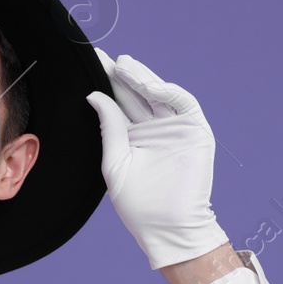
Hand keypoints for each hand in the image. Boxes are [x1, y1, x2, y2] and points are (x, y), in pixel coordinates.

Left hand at [86, 49, 228, 268]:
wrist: (167, 228)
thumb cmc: (139, 204)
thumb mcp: (115, 163)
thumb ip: (109, 128)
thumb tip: (94, 96)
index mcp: (132, 135)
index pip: (117, 101)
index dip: (105, 82)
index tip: (87, 63)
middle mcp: (153, 127)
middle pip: (135, 93)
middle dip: (120, 74)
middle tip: (100, 55)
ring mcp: (175, 127)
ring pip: (157, 93)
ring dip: (141, 77)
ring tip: (122, 65)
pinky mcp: (195, 131)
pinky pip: (182, 103)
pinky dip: (166, 91)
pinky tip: (147, 85)